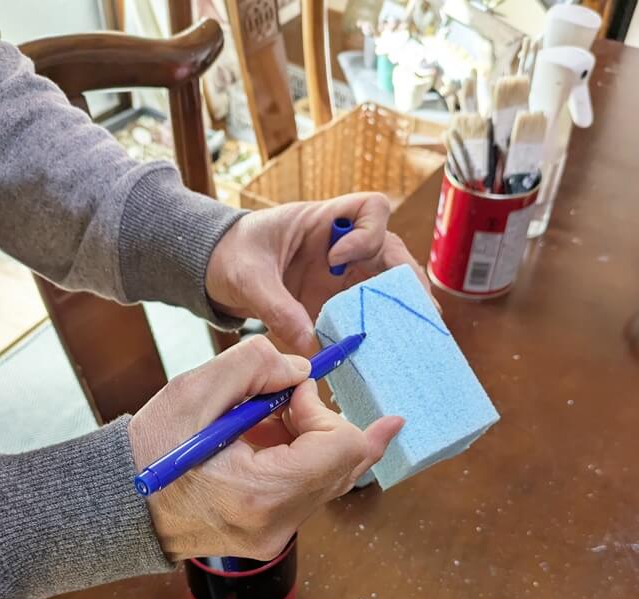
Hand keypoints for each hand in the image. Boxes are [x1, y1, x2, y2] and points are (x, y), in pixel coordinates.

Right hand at [129, 336, 402, 560]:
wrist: (121, 506)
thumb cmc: (151, 452)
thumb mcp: (193, 391)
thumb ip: (254, 365)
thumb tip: (302, 371)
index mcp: (261, 493)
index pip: (341, 448)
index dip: (325, 410)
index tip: (293, 391)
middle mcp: (278, 524)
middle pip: (346, 466)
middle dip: (324, 422)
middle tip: (289, 397)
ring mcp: (277, 535)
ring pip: (331, 477)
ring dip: (311, 438)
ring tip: (265, 420)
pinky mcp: (272, 534)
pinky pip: (309, 489)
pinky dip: (300, 457)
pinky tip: (265, 439)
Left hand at [206, 193, 434, 355]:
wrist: (219, 270)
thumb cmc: (234, 256)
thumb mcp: (248, 278)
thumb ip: (277, 307)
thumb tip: (310, 344)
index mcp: (322, 221)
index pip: (370, 208)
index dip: (367, 232)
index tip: (339, 258)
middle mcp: (343, 245)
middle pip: (393, 252)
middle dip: (408, 281)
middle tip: (419, 312)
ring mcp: (344, 273)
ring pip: (389, 284)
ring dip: (402, 308)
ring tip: (416, 334)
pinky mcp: (337, 300)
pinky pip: (368, 312)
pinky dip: (381, 329)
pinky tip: (389, 350)